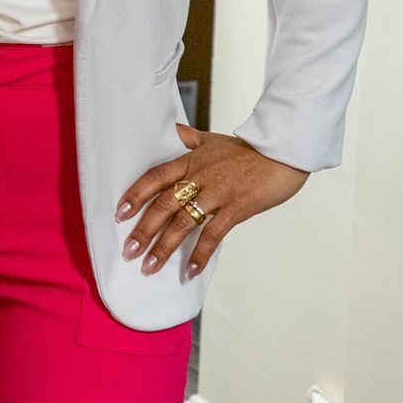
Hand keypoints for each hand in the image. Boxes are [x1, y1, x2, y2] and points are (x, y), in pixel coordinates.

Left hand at [116, 124, 308, 279]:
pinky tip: (189, 271)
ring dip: (164, 247)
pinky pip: (213, 235)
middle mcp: (199, 178)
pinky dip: (200, 254)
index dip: (136, 194)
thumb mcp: (211, 139)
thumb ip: (187, 138)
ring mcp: (217, 194)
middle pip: (163, 205)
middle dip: (143, 230)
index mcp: (189, 161)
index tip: (119, 213)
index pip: (155, 177)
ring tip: (149, 267)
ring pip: (183, 223)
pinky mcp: (236, 209)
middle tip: (128, 252)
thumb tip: (169, 130)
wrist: (283, 153)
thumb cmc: (247, 149)